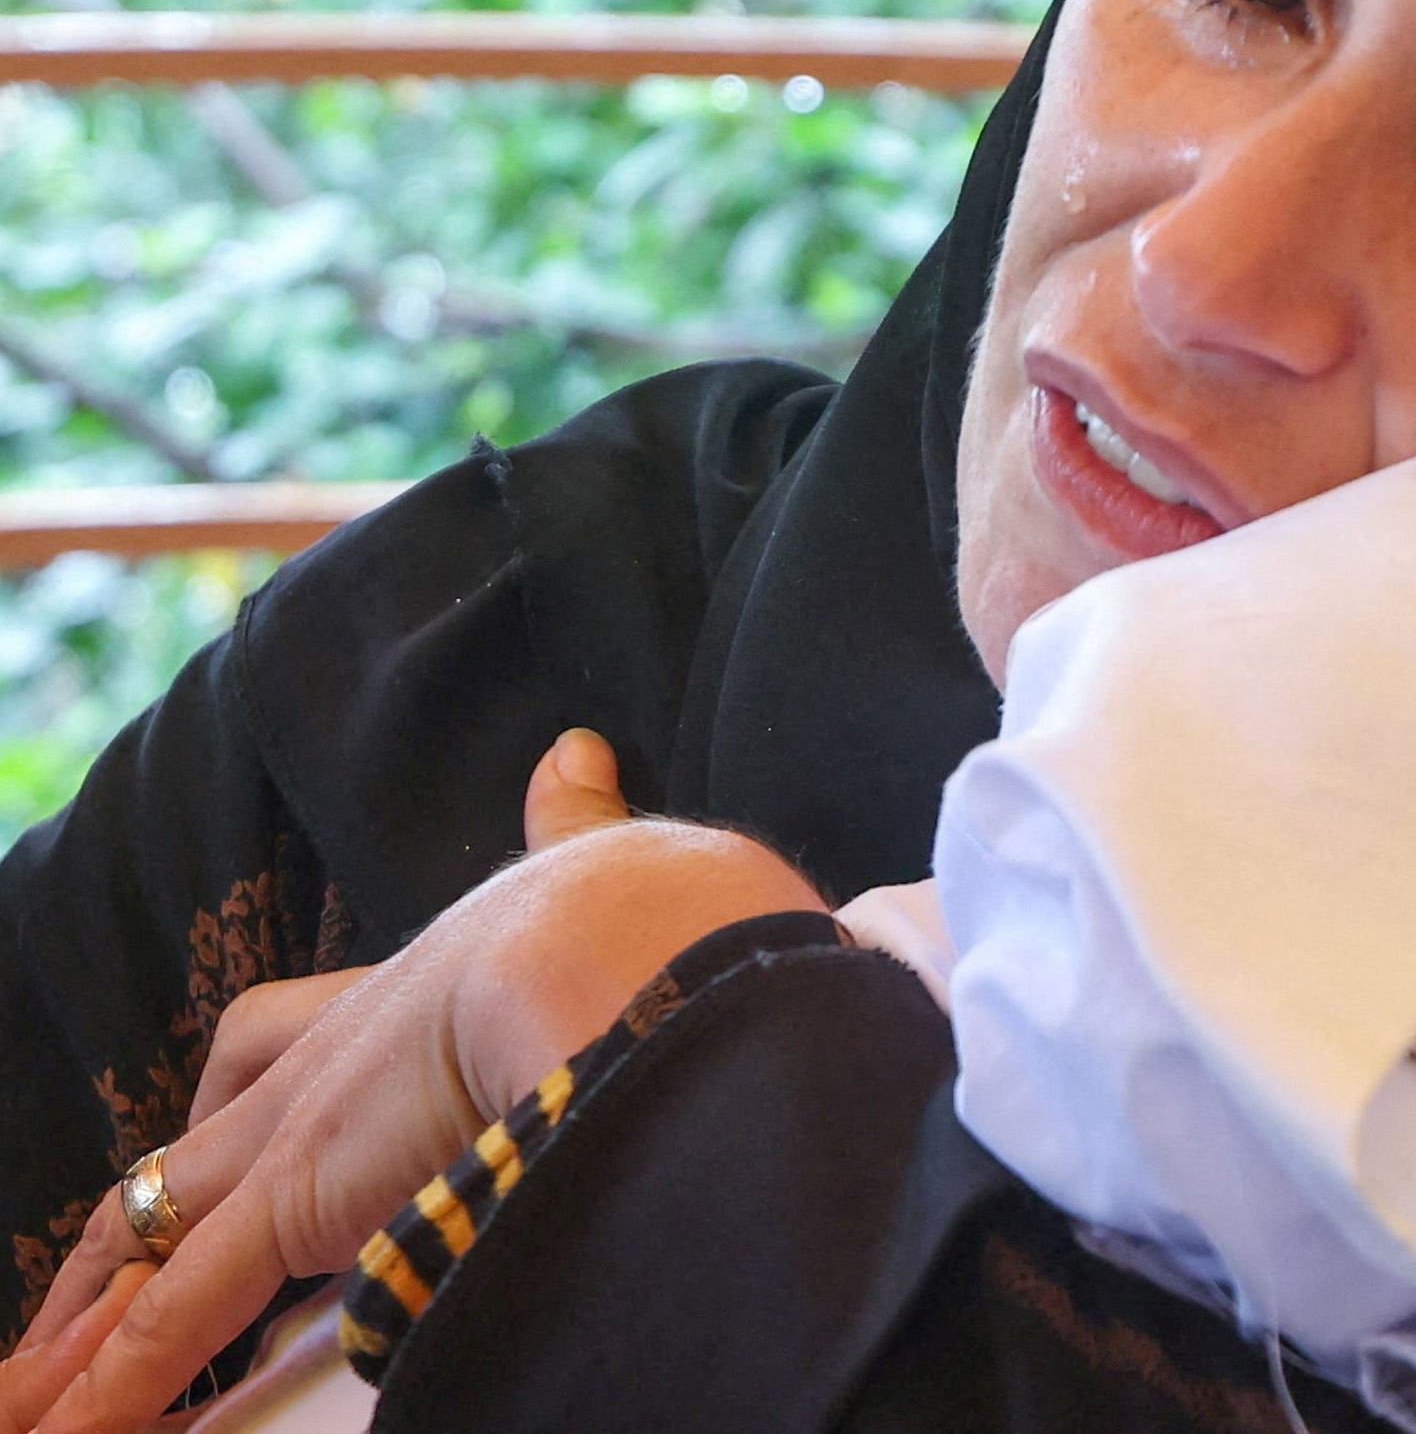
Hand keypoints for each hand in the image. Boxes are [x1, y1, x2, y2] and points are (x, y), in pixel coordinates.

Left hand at [11, 730, 825, 1432]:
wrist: (630, 946)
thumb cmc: (656, 918)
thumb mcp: (616, 867)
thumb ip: (585, 822)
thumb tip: (572, 747)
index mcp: (431, 976)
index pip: (311, 1014)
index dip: (269, 1057)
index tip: (247, 1084)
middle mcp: (344, 1047)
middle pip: (209, 1119)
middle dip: (157, 1196)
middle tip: (104, 1270)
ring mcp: (306, 1128)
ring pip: (154, 1221)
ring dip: (87, 1317)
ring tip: (31, 1397)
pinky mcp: (297, 1203)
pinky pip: (180, 1313)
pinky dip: (117, 1383)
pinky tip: (71, 1431)